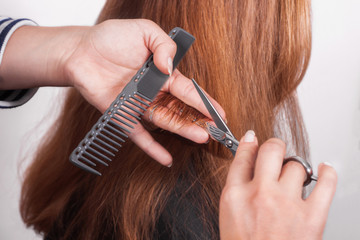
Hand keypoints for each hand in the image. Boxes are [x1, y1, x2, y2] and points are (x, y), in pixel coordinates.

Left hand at [0, 19, 224, 165]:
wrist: (81, 51)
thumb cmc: (110, 38)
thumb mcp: (144, 31)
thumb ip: (163, 46)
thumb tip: (169, 68)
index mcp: (162, 74)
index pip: (188, 90)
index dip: (205, 102)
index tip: (220, 114)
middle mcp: (154, 92)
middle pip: (181, 110)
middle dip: (199, 120)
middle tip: (217, 131)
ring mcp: (139, 105)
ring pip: (165, 122)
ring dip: (183, 130)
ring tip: (201, 137)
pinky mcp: (122, 116)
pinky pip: (139, 135)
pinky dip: (151, 148)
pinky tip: (165, 158)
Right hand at [219, 131, 336, 239]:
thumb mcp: (229, 216)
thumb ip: (236, 187)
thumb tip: (246, 162)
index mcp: (235, 196)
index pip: (243, 156)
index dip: (249, 144)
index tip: (253, 141)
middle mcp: (260, 195)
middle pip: (271, 150)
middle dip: (274, 146)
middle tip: (276, 151)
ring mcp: (286, 204)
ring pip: (296, 165)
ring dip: (295, 169)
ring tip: (293, 179)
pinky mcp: (311, 218)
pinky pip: (325, 183)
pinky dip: (327, 173)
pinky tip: (324, 170)